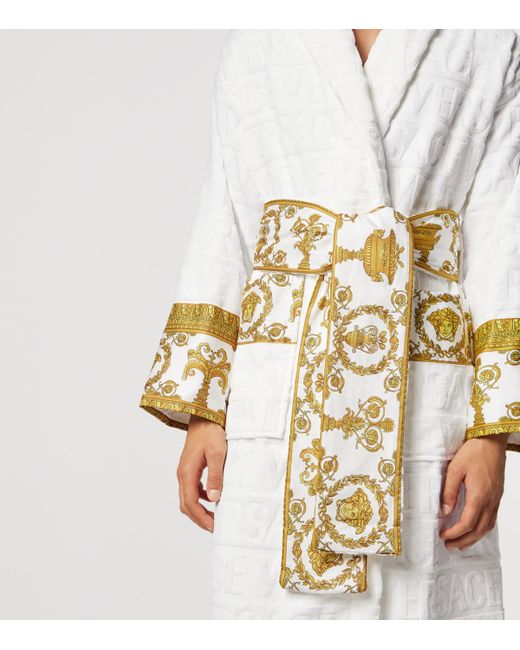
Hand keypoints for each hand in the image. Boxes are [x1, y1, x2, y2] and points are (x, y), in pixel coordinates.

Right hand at [176, 414, 226, 531]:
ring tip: (215, 516)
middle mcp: (183, 474)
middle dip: (199, 518)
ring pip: (188, 497)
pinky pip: (192, 488)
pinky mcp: (190, 467)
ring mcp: (185, 471)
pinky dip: (201, 498)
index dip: (201, 518)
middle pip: (186, 504)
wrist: (204, 416)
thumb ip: (215, 475)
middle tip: (215, 527)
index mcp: (187, 473)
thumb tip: (215, 498)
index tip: (214, 527)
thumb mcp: (217, 453)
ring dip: (199, 509)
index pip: (190, 503)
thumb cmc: (211, 432)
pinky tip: (213, 497)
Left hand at [440, 433, 507, 550]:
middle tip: (449, 546)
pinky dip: (483, 528)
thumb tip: (444, 511)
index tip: (443, 536)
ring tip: (461, 543)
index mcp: (479, 496)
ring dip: (474, 537)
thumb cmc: (473, 451)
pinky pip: (492, 518)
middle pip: (478, 530)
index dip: (454, 533)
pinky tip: (475, 528)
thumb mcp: (455, 469)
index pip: (467, 523)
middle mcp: (490, 501)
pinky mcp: (498, 495)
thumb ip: (449, 491)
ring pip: (487, 526)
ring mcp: (496, 499)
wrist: (492, 440)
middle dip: (463, 541)